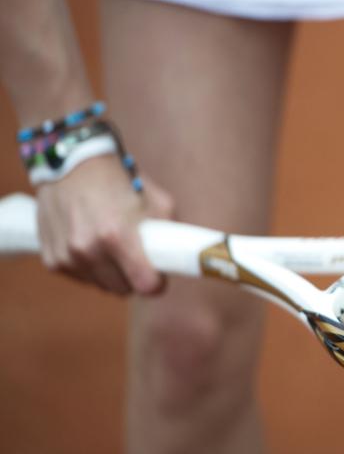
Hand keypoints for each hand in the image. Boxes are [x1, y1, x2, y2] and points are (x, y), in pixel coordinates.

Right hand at [35, 155, 173, 294]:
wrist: (73, 164)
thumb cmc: (121, 180)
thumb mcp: (158, 201)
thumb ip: (170, 233)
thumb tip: (181, 257)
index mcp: (117, 236)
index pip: (145, 285)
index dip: (157, 283)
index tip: (160, 276)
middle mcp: (88, 250)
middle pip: (124, 289)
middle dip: (134, 276)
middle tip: (137, 256)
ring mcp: (67, 257)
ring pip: (103, 286)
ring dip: (112, 274)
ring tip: (114, 246)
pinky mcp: (52, 260)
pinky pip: (82, 279)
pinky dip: (91, 268)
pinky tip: (93, 245)